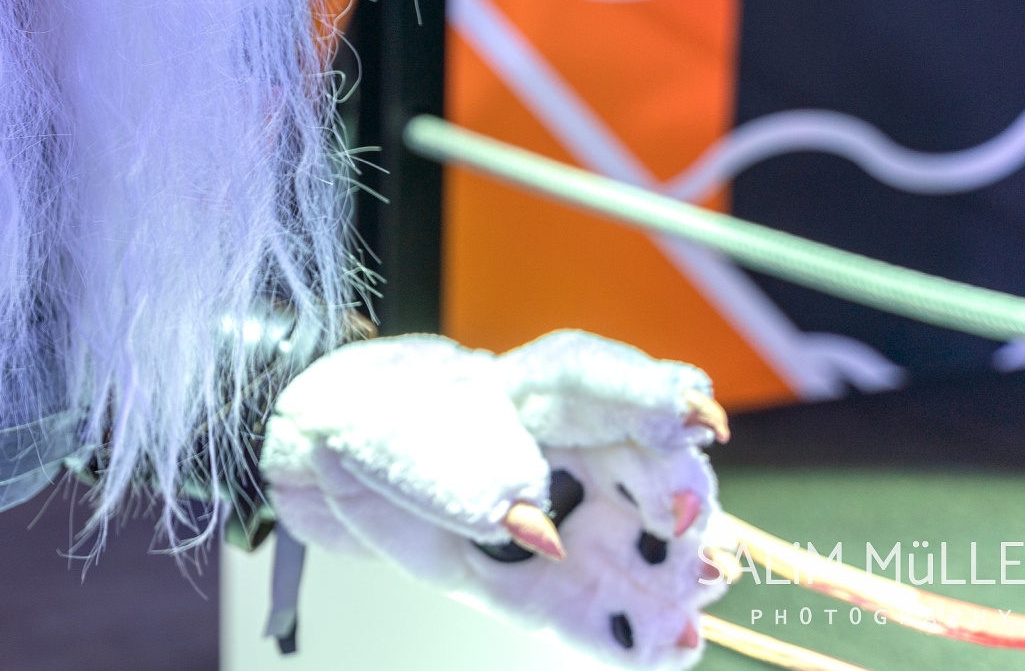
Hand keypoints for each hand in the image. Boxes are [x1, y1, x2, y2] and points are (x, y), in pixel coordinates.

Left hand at [261, 331, 721, 667]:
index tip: (691, 412)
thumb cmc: (374, 424)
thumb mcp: (396, 433)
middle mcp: (567, 454)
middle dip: (678, 496)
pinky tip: (671, 644)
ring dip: (673, 577)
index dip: (648, 392)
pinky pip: (593, 610)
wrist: (329, 464)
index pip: (594, 379)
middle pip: (642, 468)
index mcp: (529, 392)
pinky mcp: (543, 585)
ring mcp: (566, 520)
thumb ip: (461, 477)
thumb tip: (533, 527)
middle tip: (690, 522)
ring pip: (637, 545)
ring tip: (695, 601)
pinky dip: (633, 632)